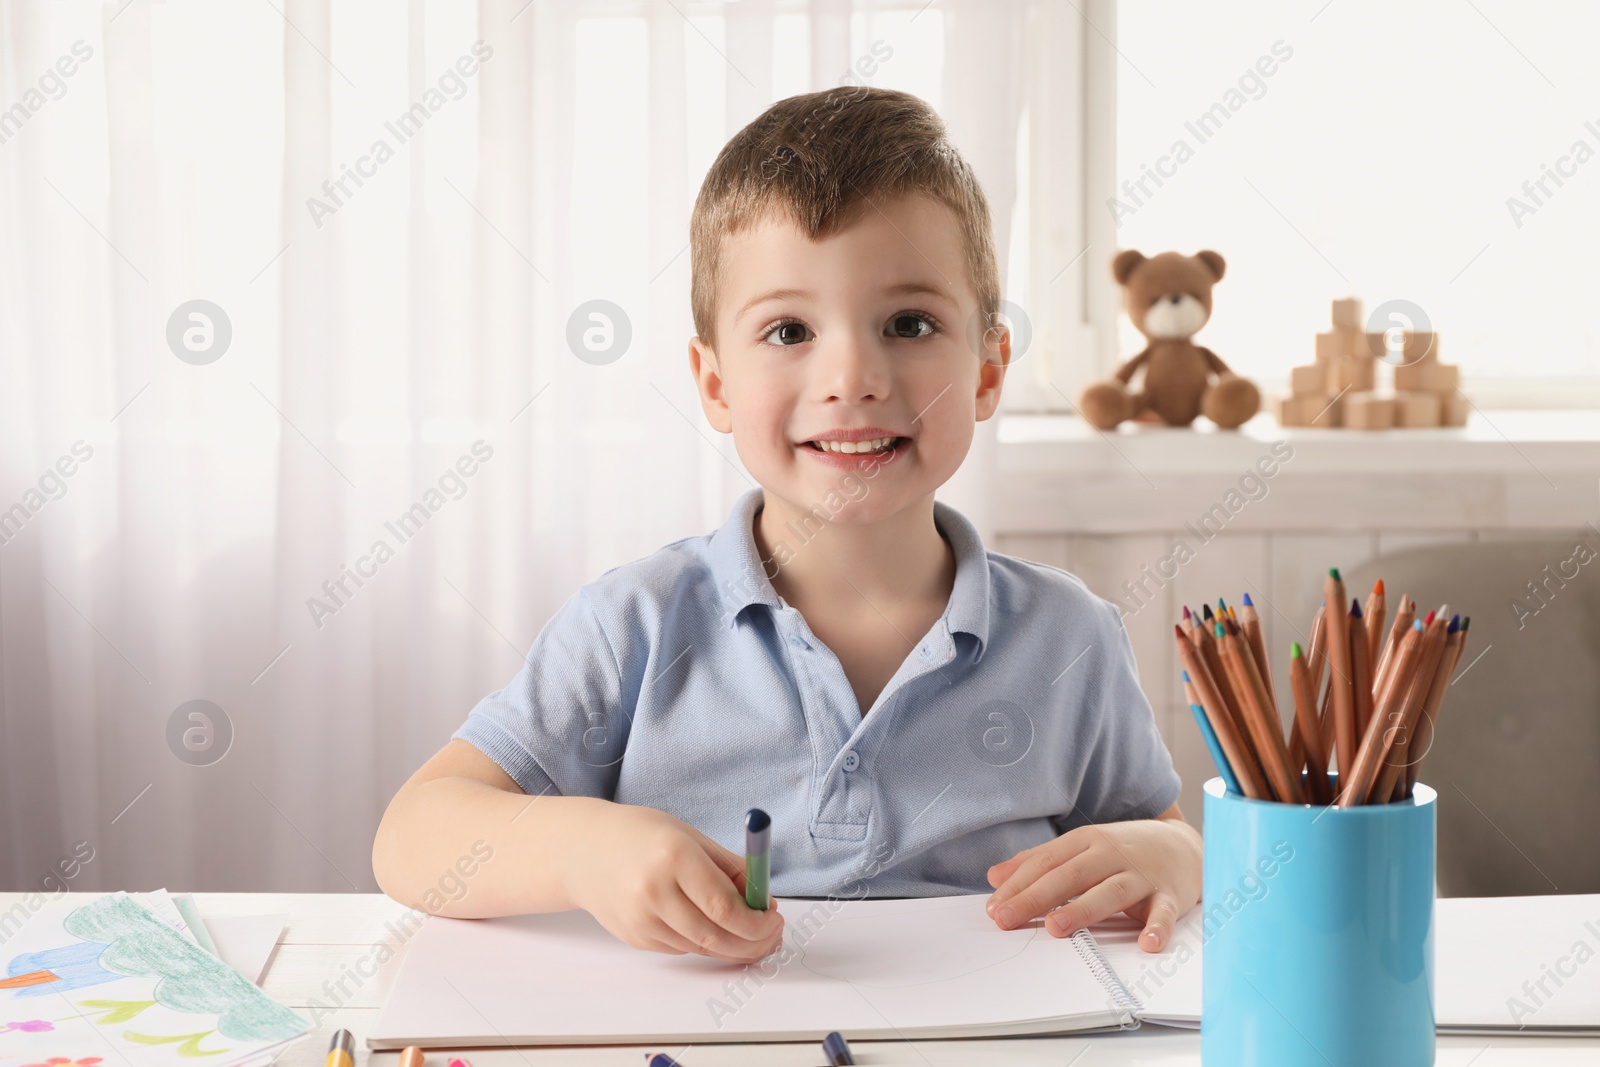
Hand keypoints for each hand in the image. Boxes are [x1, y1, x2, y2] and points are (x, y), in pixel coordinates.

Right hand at [562, 803, 783, 964]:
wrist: (583, 850)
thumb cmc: (642, 836)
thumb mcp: (690, 837)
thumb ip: (729, 869)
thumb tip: (763, 901)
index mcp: (673, 857)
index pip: (724, 906)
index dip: (757, 922)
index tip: (774, 920)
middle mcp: (653, 891)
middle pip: (715, 935)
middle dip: (752, 942)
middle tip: (771, 937)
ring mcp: (640, 918)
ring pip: (700, 947)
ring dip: (732, 946)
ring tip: (751, 935)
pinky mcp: (633, 937)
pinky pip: (681, 948)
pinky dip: (704, 943)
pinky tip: (711, 928)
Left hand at [983, 816, 1200, 951]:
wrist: (1184, 845)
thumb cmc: (1123, 852)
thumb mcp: (1080, 849)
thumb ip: (1039, 862)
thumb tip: (995, 877)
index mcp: (1085, 842)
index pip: (1045, 862)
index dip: (1017, 885)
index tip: (993, 908)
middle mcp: (1111, 854)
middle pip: (1069, 875)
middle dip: (1035, 897)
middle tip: (1007, 918)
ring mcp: (1140, 874)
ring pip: (1110, 891)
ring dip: (1083, 910)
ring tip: (1057, 927)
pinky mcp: (1170, 895)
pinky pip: (1163, 913)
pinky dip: (1157, 928)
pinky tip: (1147, 943)